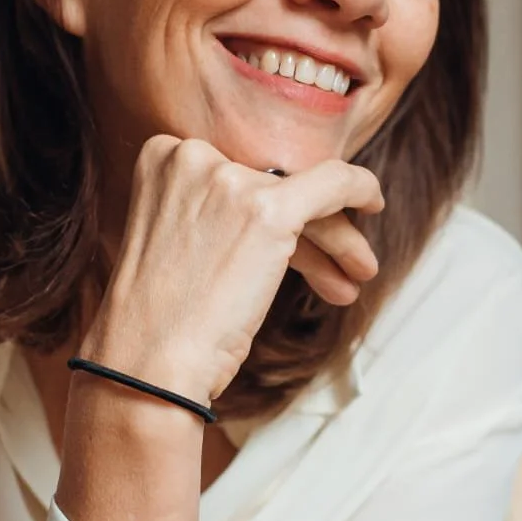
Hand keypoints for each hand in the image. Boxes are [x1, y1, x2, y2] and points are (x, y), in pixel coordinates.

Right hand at [84, 134, 384, 403]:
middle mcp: (193, 156)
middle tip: (333, 261)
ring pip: (306, 194)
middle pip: (273, 184)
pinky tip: (374, 205)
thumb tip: (275, 208)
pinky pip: (334, 183)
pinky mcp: (267, 209)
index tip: (287, 248)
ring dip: (334, 236)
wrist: (148, 364)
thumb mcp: (174, 243)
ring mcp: (229, 181)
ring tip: (354, 272)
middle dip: (308, 226)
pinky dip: (361, 189)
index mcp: (162, 156)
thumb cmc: (158, 323)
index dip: (269, 211)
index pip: (238, 174)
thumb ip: (211, 213)